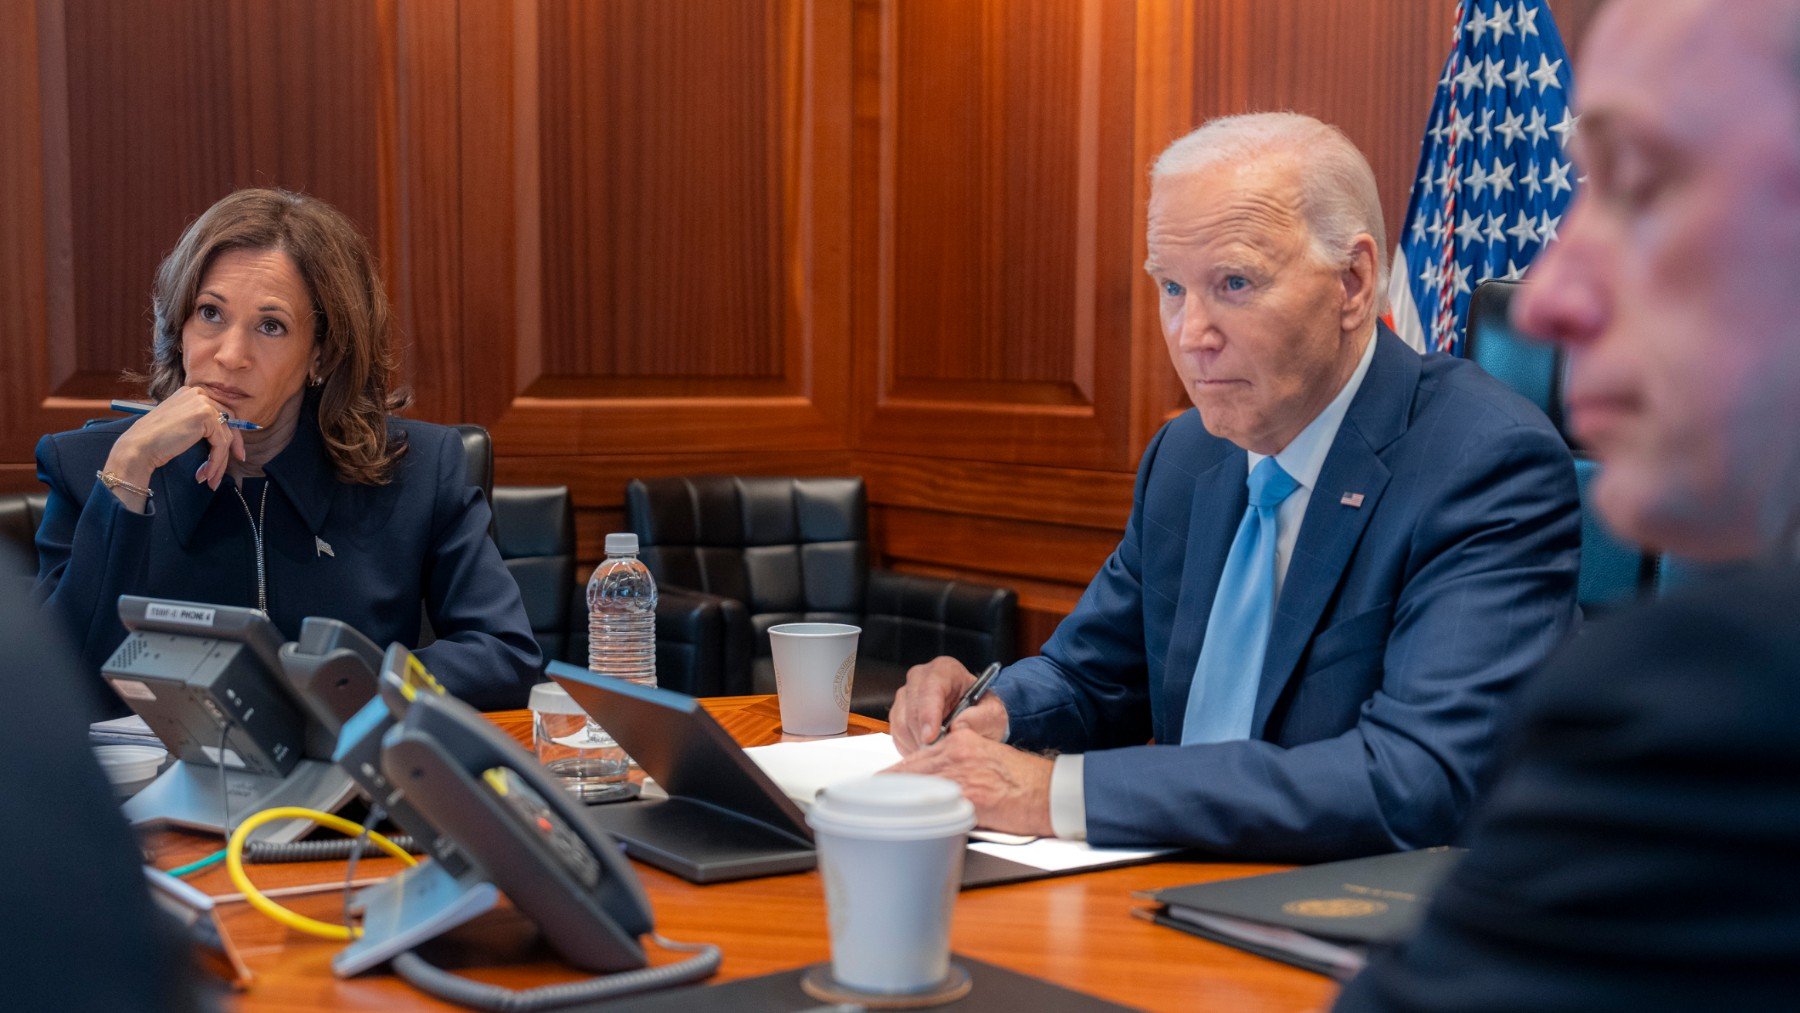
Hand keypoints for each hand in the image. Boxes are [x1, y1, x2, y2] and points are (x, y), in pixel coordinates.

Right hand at [104, 386, 245, 490]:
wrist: (139, 446)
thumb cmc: (155, 440)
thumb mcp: (183, 425)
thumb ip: (202, 424)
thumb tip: (228, 437)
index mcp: (192, 394)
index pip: (221, 413)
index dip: (230, 433)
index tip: (234, 452)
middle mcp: (199, 393)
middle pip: (228, 422)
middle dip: (231, 447)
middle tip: (233, 464)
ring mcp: (203, 403)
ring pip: (225, 436)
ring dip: (220, 461)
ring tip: (210, 478)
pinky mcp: (205, 416)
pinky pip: (221, 443)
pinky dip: (216, 461)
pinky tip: (206, 473)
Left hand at [888, 729, 1053, 836]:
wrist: (1049, 792)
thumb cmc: (1023, 782)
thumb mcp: (986, 760)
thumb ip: (958, 766)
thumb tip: (933, 787)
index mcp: (961, 741)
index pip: (918, 756)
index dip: (895, 774)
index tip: (880, 784)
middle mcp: (956, 751)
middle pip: (910, 769)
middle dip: (889, 787)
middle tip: (869, 800)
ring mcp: (961, 773)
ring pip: (916, 785)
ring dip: (896, 800)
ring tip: (880, 813)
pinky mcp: (969, 796)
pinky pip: (934, 805)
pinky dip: (916, 813)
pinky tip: (903, 822)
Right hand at [890, 656, 1007, 754]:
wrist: (975, 718)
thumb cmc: (983, 711)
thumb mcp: (993, 714)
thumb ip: (980, 719)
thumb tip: (957, 727)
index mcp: (945, 670)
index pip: (930, 689)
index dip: (928, 714)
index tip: (931, 738)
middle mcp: (920, 678)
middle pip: (912, 707)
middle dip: (923, 734)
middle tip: (939, 753)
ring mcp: (906, 695)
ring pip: (902, 723)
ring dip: (918, 743)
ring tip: (939, 752)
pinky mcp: (898, 714)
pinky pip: (897, 734)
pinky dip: (911, 747)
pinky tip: (930, 750)